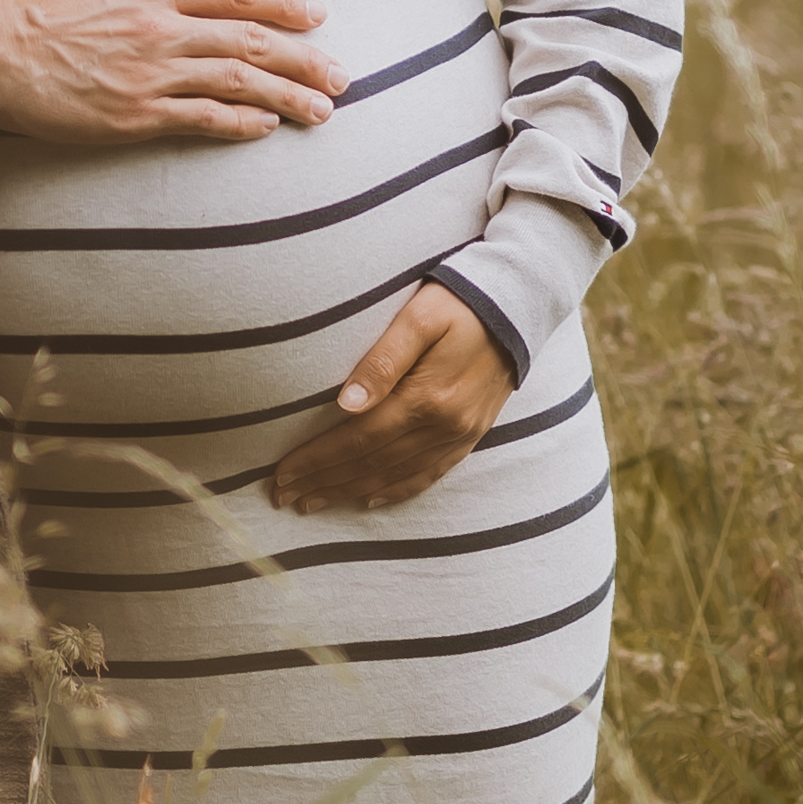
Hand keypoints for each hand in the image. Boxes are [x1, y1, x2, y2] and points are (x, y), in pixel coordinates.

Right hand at [0, 0, 346, 143]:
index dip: (283, 3)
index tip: (316, 13)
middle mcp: (160, 29)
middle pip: (251, 41)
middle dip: (304, 59)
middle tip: (340, 75)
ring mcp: (150, 75)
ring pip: (238, 83)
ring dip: (288, 96)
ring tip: (322, 111)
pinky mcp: (132, 116)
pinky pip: (202, 119)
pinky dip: (240, 124)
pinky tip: (266, 128)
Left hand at [269, 282, 512, 513]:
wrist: (521, 302)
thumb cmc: (460, 301)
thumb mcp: (418, 317)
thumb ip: (382, 360)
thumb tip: (346, 404)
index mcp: (427, 398)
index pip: (358, 439)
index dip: (318, 460)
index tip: (282, 474)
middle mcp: (445, 425)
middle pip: (372, 463)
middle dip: (325, 482)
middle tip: (284, 496)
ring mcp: (461, 434)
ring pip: (396, 475)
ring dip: (351, 491)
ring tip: (313, 502)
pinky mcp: (472, 434)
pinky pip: (430, 474)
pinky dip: (397, 490)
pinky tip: (371, 498)